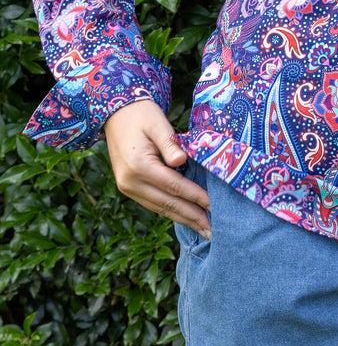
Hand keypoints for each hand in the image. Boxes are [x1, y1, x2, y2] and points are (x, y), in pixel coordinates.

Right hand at [103, 99, 210, 237]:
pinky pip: (153, 204)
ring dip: (183, 220)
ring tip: (204, 230)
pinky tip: (185, 218)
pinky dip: (171, 212)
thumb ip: (170, 143)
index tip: (214, 206)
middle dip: (192, 217)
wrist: (115, 115)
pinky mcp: (129, 188)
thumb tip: (181, 161)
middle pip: (168, 204)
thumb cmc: (141, 115)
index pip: (174, 186)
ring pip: (160, 208)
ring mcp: (127, 188)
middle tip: (214, 230)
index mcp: (139, 166)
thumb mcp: (158, 123)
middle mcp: (130, 182)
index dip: (196, 197)